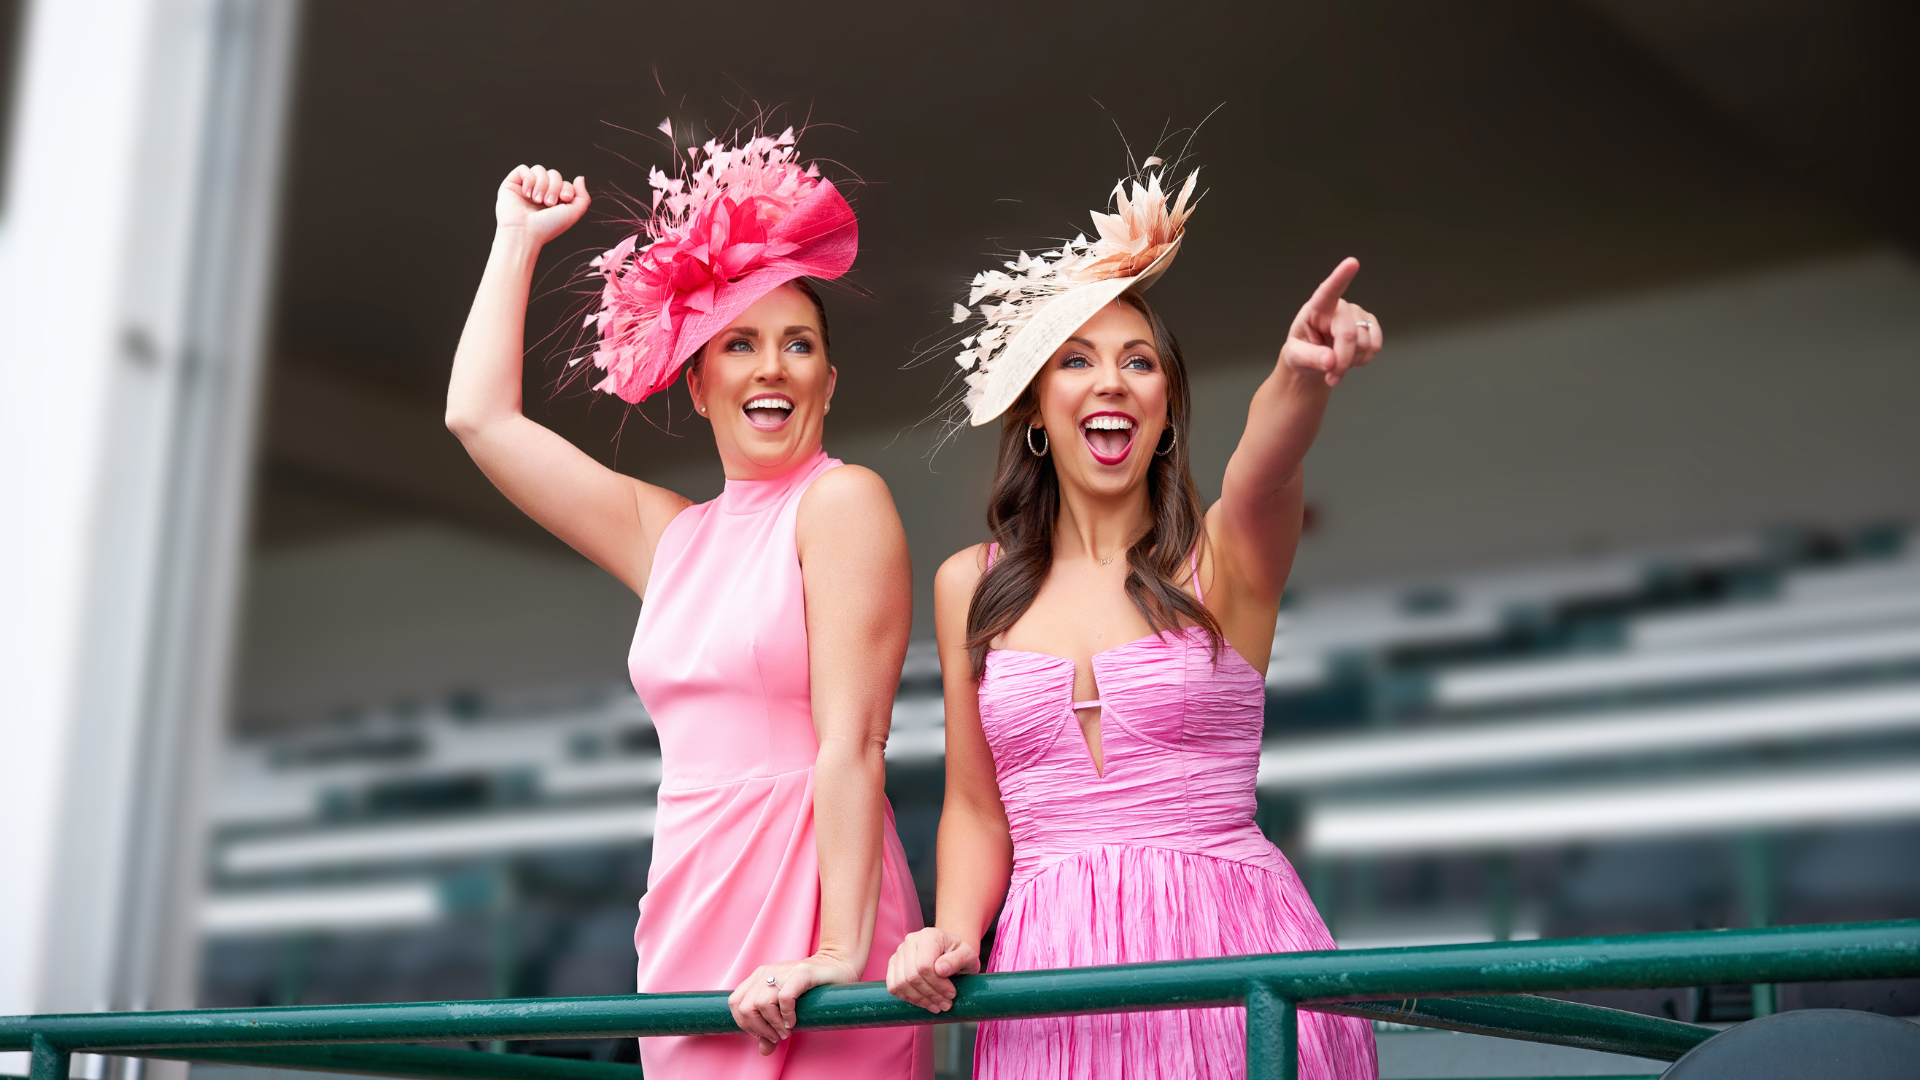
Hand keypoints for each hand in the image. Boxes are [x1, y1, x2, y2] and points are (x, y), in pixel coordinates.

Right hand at [495, 164, 589, 247]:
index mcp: (554, 200)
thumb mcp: (573, 213)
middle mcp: (540, 192)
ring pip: (539, 169)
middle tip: (549, 203)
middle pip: (554, 174)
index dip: (567, 188)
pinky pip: (523, 169)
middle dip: (554, 187)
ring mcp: (526, 187)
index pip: (564, 182)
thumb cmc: (547, 227)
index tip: (564, 199)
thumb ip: (583, 197)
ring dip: (542, 184)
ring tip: (537, 200)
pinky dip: (529, 179)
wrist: (525, 232)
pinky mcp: (512, 184)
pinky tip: (527, 194)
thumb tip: (580, 178)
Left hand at [727, 952, 860, 1055]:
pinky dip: (786, 1015)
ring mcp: (783, 971)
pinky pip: (784, 997)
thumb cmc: (810, 989)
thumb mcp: (785, 1008)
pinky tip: (793, 1021)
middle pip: (745, 1007)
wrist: (836, 966)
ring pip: (761, 1003)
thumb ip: (772, 1027)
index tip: (761, 1033)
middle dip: (759, 1029)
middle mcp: (767, 973)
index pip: (735, 1003)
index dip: (744, 1024)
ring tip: (786, 1031)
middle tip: (776, 1036)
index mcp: (758, 978)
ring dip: (773, 1025)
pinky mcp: (801, 973)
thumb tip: (763, 1051)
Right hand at [885, 927, 980, 1013]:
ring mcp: (899, 952)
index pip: (925, 966)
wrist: (950, 953)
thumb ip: (958, 959)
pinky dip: (908, 998)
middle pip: (912, 976)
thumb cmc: (959, 955)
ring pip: (901, 983)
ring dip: (920, 1000)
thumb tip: (941, 969)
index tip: (951, 994)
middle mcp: (911, 941)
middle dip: (930, 995)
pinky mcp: (893, 964)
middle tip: (945, 1005)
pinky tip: (923, 1002)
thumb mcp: (968, 955)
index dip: (938, 985)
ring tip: (936, 1006)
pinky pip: (893, 986)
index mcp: (929, 936)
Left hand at [1279, 257, 1382, 386]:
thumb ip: (1310, 358)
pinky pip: (1375, 346)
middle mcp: (1340, 306)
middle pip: (1349, 335)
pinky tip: (1351, 358)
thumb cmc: (1301, 352)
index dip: (1341, 277)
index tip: (1352, 263)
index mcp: (1317, 308)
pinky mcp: (1371, 325)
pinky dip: (1363, 360)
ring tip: (1337, 361)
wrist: (1315, 360)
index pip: (1328, 290)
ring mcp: (1358, 314)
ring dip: (1350, 362)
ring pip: (1364, 343)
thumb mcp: (1295, 358)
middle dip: (1341, 362)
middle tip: (1331, 378)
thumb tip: (1330, 361)